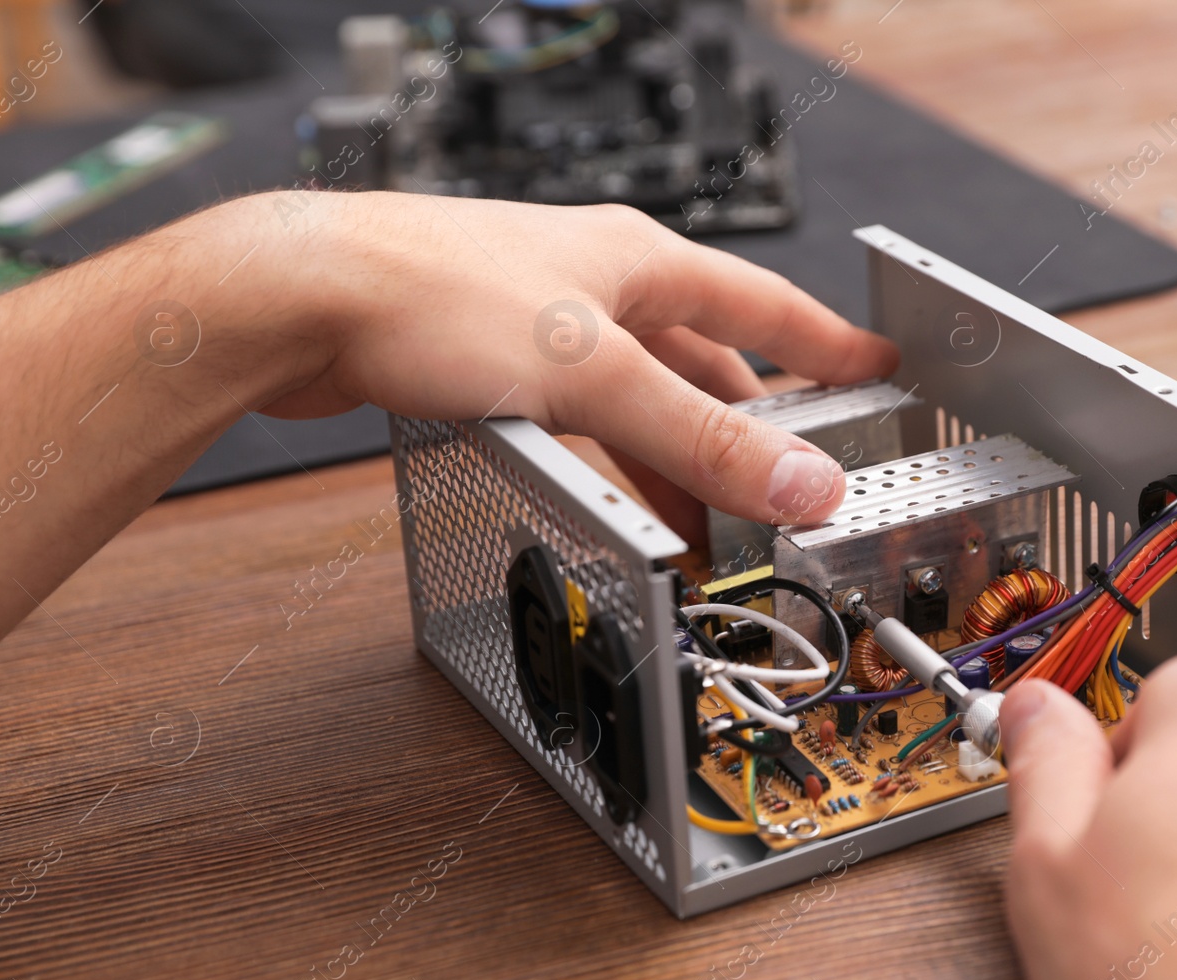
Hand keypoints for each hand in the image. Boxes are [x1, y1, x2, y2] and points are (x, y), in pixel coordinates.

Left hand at [257, 192, 897, 536]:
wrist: (297, 299)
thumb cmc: (426, 290)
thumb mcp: (591, 373)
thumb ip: (698, 435)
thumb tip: (800, 481)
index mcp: (637, 262)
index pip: (764, 304)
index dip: (829, 341)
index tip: (879, 366)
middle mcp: (594, 284)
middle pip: (701, 362)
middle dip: (746, 430)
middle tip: (785, 483)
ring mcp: (542, 321)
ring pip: (637, 398)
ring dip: (673, 460)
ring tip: (702, 521)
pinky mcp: (490, 362)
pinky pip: (579, 419)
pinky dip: (609, 464)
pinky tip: (610, 501)